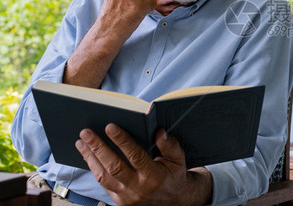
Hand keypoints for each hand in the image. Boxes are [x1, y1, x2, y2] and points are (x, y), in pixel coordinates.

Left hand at [75, 124, 212, 205]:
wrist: (173, 202)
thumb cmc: (173, 175)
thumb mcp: (178, 160)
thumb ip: (171, 146)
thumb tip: (159, 132)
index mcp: (155, 176)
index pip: (136, 156)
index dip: (122, 141)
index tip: (110, 126)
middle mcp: (139, 188)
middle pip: (114, 167)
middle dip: (98, 148)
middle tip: (86, 132)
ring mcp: (126, 197)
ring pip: (103, 177)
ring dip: (90, 157)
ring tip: (81, 142)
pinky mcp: (119, 201)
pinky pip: (103, 184)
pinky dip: (94, 168)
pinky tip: (88, 155)